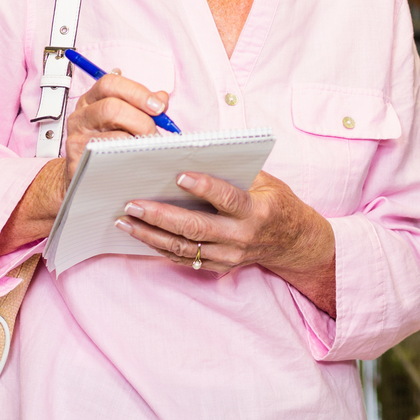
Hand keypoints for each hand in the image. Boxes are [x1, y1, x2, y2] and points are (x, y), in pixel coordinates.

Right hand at [0, 71, 171, 257]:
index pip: (110, 83)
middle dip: (141, 120)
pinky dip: (128, 158)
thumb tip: (161, 98)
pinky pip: (107, 158)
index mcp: (92, 100)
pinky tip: (135, 160)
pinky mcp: (77, 161)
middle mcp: (81, 116)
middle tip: (153, 133)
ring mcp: (76, 139)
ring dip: (137, 142)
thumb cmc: (107, 143)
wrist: (83, 174)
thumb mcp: (122, 119)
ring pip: (112, 135)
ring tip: (146, 149)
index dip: (137, 92)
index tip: (158, 106)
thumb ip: (142, 106)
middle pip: (111, 108)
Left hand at [117, 171, 336, 314]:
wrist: (294, 242)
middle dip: (160, 216)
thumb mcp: (266, 181)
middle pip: (195, 228)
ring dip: (150, 235)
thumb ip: (234, 171)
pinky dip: (160, 247)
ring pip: (184, 248)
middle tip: (132, 204)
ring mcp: (229, 256)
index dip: (204, 187)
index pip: (227, 199)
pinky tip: (141, 234)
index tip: (178, 175)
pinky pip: (185, 259)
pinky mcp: (220, 266)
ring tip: (125, 221)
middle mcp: (241, 237)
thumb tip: (193, 152)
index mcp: (256, 210)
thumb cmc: (276, 203)